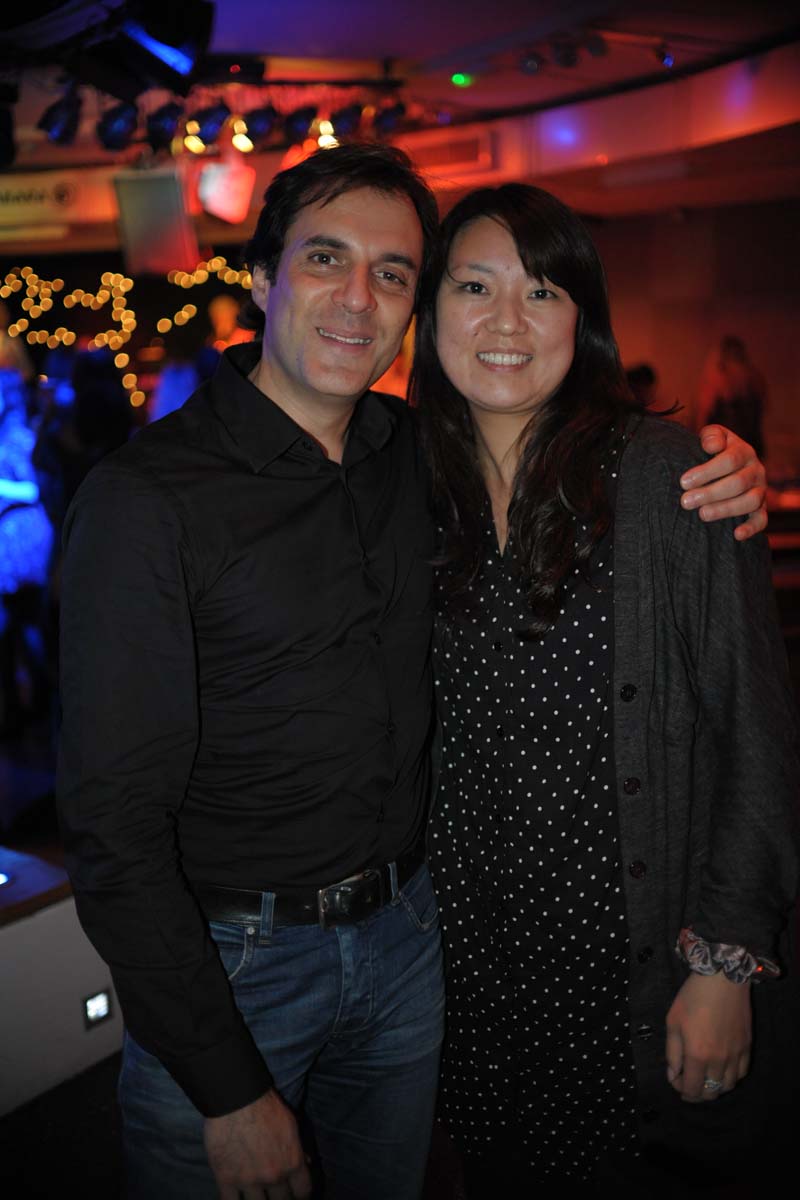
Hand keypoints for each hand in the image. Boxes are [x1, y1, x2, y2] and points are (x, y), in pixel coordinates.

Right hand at [204, 1089, 311, 1199]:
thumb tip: (307, 1163)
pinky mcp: (226, 1179)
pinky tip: (237, 1198)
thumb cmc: (266, 1106)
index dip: (300, 1195)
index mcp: (292, 1162)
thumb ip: (298, 1149)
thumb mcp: (291, 1125)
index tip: (295, 1193)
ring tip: (256, 1195)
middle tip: (275, 1193)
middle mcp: (273, 1176)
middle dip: (280, 1198)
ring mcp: (249, 1181)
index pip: (303, 1192)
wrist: (237, 1098)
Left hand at [665, 971, 751, 1102]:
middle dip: (698, 1093)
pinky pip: (742, 1072)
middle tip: (689, 1083)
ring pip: (728, 1086)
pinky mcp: (747, 1046)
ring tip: (705, 1078)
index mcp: (697, 1055)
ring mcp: (736, 1054)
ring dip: (715, 1088)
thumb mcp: (673, 1021)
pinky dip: (731, 1077)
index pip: (692, 1089)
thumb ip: (672, 1052)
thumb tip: (673, 1074)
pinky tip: (723, 1069)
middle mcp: (719, 1060)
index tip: (676, 1081)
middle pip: (711, 1092)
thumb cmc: (692, 997)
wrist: (722, 978)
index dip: (682, 1091)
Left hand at [680, 425, 766, 540]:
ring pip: (751, 501)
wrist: (726, 464)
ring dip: (726, 509)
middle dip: (710, 493)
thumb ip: (711, 436)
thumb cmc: (713, 451)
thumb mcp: (712, 437)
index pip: (730, 460)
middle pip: (738, 483)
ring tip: (702, 515)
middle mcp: (756, 470)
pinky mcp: (760, 508)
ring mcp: (760, 490)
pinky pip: (762, 520)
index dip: (707, 471)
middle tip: (686, 501)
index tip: (683, 482)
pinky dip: (751, 528)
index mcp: (744, 451)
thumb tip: (712, 446)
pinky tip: (736, 535)